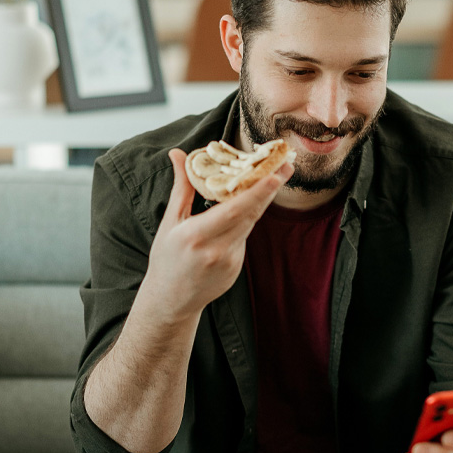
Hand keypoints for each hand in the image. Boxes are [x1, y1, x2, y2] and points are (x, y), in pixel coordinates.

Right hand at [141, 147, 292, 319]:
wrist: (171, 299)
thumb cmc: (166, 258)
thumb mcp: (170, 221)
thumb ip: (181, 187)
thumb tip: (178, 153)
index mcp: (196, 236)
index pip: (234, 210)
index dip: (256, 192)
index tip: (274, 175)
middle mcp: (216, 250)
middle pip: (250, 214)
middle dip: (270, 188)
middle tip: (286, 165)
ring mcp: (230, 261)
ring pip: (250, 223)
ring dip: (263, 199)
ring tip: (276, 175)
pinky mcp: (237, 267)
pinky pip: (245, 236)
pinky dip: (248, 218)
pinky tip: (253, 201)